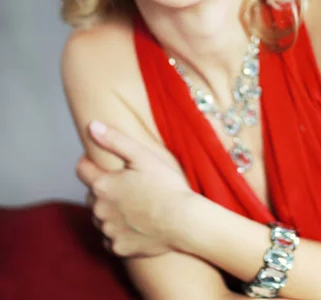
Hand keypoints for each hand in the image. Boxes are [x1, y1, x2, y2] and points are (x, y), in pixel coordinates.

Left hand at [76, 121, 193, 258]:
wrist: (184, 222)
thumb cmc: (166, 186)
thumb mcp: (142, 156)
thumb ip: (114, 140)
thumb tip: (91, 126)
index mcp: (103, 185)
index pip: (82, 169)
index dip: (90, 162)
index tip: (103, 162)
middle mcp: (99, 210)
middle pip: (92, 194)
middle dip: (104, 188)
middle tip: (128, 184)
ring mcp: (108, 231)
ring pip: (100, 217)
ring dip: (110, 210)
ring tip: (135, 204)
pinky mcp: (119, 248)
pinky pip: (110, 237)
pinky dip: (118, 231)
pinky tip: (136, 224)